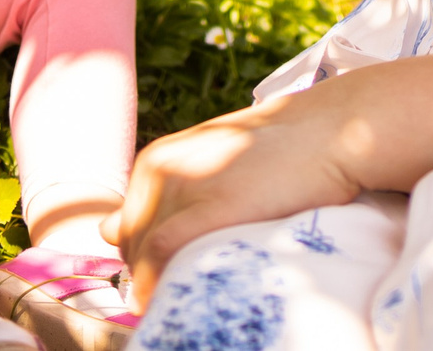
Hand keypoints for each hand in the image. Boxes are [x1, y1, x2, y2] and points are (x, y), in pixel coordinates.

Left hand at [104, 89, 365, 302]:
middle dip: (146, 276)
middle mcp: (159, 170)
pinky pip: (163, 253)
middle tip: (175, 296)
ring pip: (144, 252)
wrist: (328, 130)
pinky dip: (158, 282)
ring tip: (182, 302)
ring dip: (155, 283)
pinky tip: (171, 300)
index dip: (139, 263)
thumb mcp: (207, 165)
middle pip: (131, 244)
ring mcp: (183, 186)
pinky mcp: (210, 204)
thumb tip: (104, 230)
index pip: (125, 229)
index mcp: (155, 160)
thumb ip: (161, 196)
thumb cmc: (275, 152)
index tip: (163, 283)